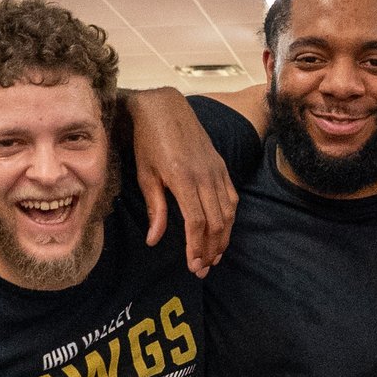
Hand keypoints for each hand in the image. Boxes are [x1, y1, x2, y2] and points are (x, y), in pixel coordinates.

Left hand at [122, 86, 237, 273]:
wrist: (165, 108)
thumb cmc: (149, 141)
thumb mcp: (145, 174)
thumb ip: (156, 208)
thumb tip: (154, 240)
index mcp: (183, 179)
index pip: (196, 222)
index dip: (196, 247)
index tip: (193, 265)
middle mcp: (205, 176)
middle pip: (216, 222)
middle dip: (211, 249)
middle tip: (203, 269)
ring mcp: (216, 171)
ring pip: (228, 212)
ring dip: (223, 238)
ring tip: (214, 256)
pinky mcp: (221, 166)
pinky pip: (232, 197)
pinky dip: (230, 218)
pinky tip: (223, 232)